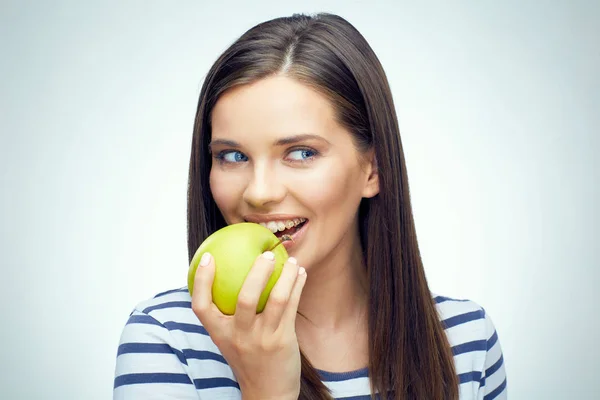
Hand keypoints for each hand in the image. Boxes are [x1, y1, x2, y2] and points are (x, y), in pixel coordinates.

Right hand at [191, 250, 306, 399]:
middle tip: (267, 254)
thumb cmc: (247, 356)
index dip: (201, 281)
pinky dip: (297, 286)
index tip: (208, 257)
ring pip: (276, 300)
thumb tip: (231, 272)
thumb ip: (228, 313)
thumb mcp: (230, 338)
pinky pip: (291, 307)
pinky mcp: (282, 340)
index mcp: (219, 333)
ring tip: (293, 261)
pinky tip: (301, 274)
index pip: (201, 306)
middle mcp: (238, 335)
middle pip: (245, 297)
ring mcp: (261, 339)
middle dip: (257, 272)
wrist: (267, 391)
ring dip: (287, 276)